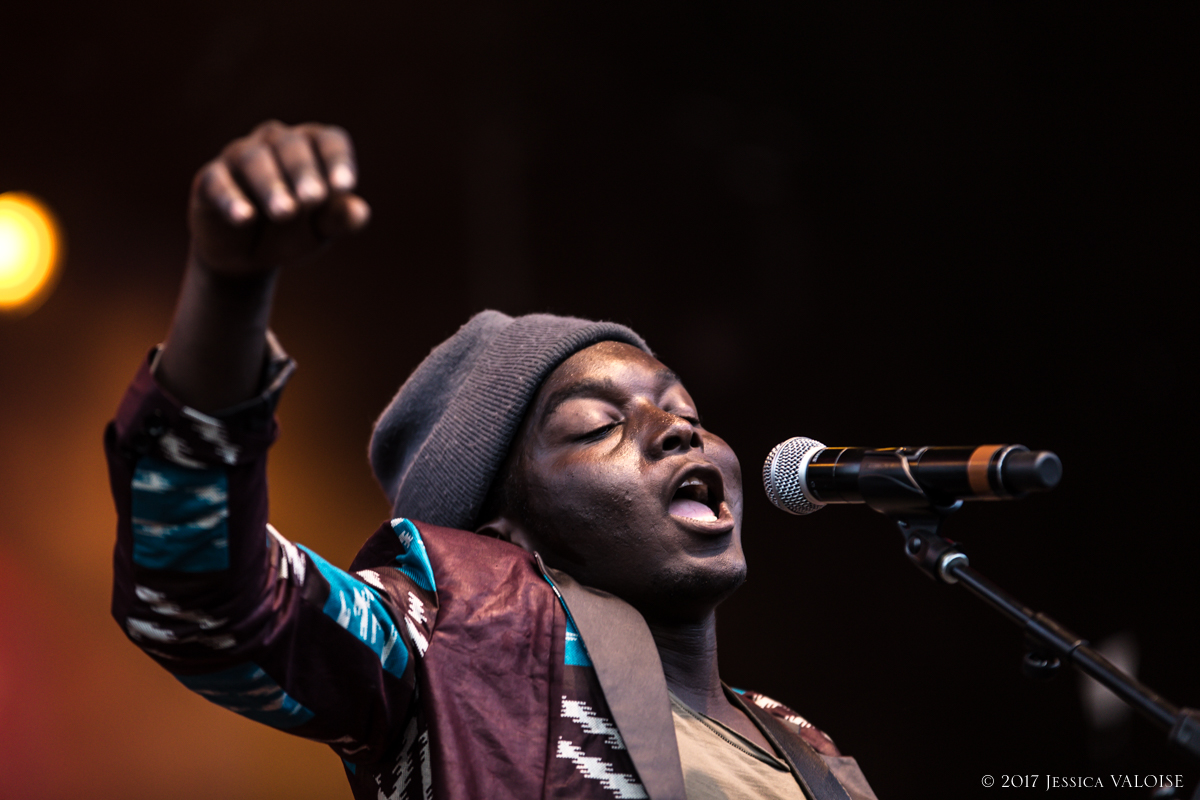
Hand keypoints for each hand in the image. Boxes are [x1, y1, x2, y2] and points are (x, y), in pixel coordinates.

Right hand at [188, 121, 370, 276]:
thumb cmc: (294, 231)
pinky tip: (244, 217)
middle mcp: (276, 142)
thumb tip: (360, 213)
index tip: (344, 186)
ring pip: (255, 160)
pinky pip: (218, 182)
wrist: (248, 255)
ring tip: (285, 213)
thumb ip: (339, 219)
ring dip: (271, 186)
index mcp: (312, 147)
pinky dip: (231, 198)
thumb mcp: (320, 229)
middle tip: (313, 199)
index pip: (329, 141)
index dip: (338, 160)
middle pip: (292, 146)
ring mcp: (240, 157)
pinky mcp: (209, 179)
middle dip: (303, 172)